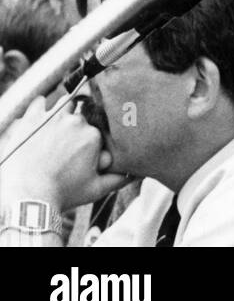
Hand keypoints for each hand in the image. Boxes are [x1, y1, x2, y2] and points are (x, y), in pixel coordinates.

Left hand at [0, 97, 126, 213]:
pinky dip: (41, 108)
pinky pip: (39, 103)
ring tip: (57, 127)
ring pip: (64, 103)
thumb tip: (136, 172)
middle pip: (80, 115)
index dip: (90, 137)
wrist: (30, 198)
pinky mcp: (32, 118)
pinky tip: (40, 119)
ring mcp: (53, 117)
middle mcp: (75, 121)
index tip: (83, 149)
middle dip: (77, 126)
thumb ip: (118, 179)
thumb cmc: (63, 194)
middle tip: (68, 142)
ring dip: (63, 111)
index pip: (96, 127)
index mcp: (92, 135)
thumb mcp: (95, 190)